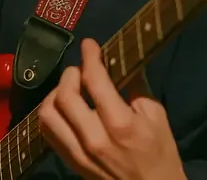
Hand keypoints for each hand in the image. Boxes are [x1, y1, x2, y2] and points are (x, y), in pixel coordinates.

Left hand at [38, 39, 186, 179]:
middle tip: (80, 70)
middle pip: (65, 95)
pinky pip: (47, 132)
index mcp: (120, 124)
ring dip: (55, 94)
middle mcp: (94, 138)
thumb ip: (135, 87)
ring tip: (69, 89)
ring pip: (48, 114)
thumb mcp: (157, 117)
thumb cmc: (159, 154)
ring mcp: (78, 153)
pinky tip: (62, 108)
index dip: (90, 57)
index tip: (89, 45)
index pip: (95, 81)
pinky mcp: (70, 162)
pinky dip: (50, 114)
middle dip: (70, 74)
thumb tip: (118, 61)